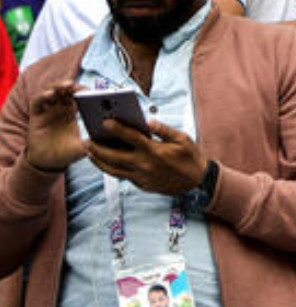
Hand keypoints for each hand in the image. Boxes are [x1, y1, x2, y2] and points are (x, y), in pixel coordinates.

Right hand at [25, 81, 84, 172]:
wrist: (47, 162)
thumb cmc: (67, 153)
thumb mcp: (83, 148)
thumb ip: (93, 143)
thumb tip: (109, 140)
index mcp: (73, 113)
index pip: (79, 96)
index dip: (84, 91)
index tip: (92, 92)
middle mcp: (60, 108)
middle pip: (66, 91)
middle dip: (73, 86)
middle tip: (80, 86)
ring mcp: (48, 110)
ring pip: (52, 91)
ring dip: (59, 86)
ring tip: (68, 85)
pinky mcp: (36, 115)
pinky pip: (38, 102)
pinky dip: (43, 96)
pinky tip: (50, 94)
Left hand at [85, 120, 208, 196]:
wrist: (198, 183)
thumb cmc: (191, 157)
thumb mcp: (183, 139)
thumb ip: (164, 129)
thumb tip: (148, 121)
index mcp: (155, 151)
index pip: (131, 137)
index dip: (117, 128)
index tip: (104, 121)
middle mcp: (145, 165)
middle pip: (114, 156)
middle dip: (97, 148)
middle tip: (86, 140)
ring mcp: (142, 177)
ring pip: (112, 170)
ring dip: (98, 161)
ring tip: (89, 152)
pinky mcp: (142, 185)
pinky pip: (122, 176)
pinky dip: (111, 169)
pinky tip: (105, 162)